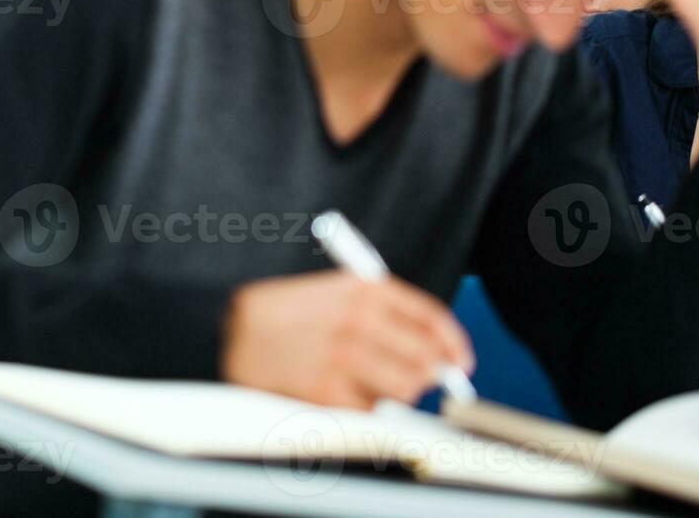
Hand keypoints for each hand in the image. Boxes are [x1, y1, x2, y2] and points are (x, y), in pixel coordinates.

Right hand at [221, 270, 473, 408]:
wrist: (238, 331)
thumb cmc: (293, 313)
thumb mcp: (337, 291)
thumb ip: (386, 313)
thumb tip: (439, 352)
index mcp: (364, 288)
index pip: (430, 318)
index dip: (453, 344)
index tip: (461, 362)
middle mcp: (358, 320)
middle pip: (425, 356)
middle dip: (431, 374)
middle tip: (424, 381)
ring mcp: (342, 357)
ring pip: (405, 388)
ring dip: (401, 393)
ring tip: (383, 388)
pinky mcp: (325, 389)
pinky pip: (372, 410)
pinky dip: (368, 409)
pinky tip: (350, 395)